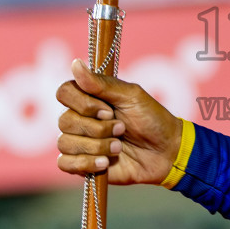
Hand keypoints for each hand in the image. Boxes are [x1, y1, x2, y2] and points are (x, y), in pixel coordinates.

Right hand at [55, 60, 183, 184]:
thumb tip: (75, 64)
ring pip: (65, 143)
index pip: (64, 93)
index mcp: (89, 98)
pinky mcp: (82, 164)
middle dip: (97, 128)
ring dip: (97, 147)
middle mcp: (80, 118)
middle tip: (122, 129)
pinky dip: (86, 163)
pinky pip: (65, 164)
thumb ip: (101, 84)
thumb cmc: (151, 119)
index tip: (108, 110)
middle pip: (64, 121)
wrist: (165, 152)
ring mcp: (80, 142)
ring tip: (119, 147)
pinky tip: (105, 163)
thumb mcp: (131, 96)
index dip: (83, 104)